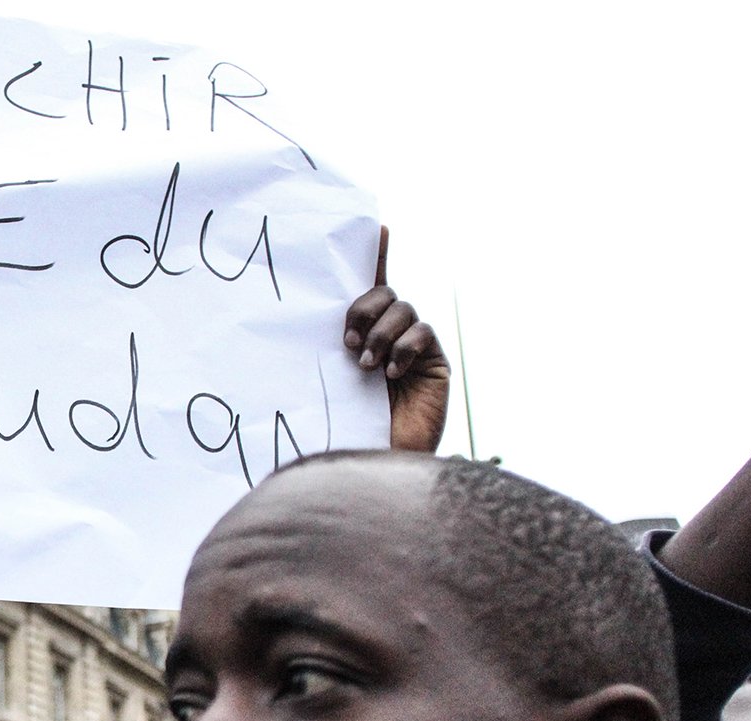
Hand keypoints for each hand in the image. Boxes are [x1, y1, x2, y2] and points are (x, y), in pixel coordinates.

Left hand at [343, 226, 449, 452]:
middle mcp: (389, 335)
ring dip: (381, 332)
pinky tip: (391, 374)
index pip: (368, 287)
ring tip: (366, 366)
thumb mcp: (329, 382)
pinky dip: (404, 347)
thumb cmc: (345, 426)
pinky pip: (422, 333)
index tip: (378, 226)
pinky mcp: (434, 363)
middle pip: (385, 293)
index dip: (375, 255)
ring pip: (402, 309)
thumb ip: (330, 351)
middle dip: (364, 308)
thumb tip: (316, 325)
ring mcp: (414, 348)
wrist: (376, 463)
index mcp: (362, 335)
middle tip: (348, 341)